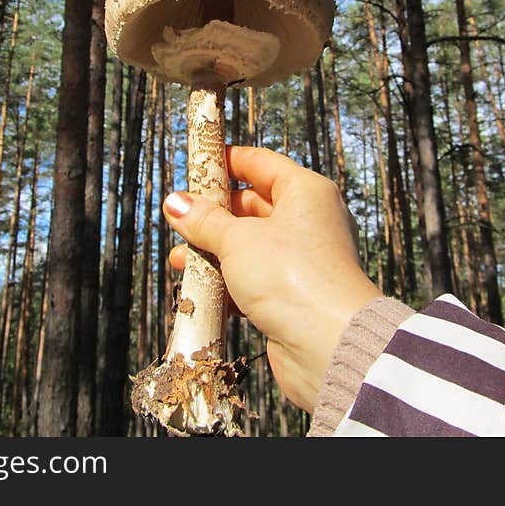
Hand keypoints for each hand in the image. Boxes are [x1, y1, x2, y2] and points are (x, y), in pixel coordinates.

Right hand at [163, 145, 381, 413]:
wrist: (328, 343)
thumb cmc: (291, 276)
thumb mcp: (237, 240)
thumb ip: (204, 220)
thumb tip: (175, 202)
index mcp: (305, 192)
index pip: (261, 164)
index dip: (227, 162)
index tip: (195, 166)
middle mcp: (308, 221)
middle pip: (252, 205)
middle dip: (212, 215)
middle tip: (178, 220)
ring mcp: (301, 259)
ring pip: (249, 245)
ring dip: (214, 251)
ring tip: (180, 260)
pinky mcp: (293, 294)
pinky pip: (253, 278)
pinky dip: (227, 281)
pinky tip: (199, 288)